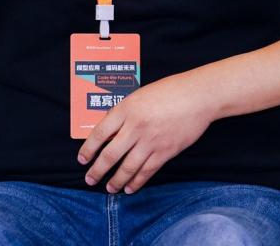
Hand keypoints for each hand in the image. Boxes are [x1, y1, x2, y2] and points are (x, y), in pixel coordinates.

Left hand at [76, 71, 215, 194]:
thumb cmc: (169, 91)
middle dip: (98, 170)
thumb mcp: (139, 96)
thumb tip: (109, 132)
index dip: (88, 149)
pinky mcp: (165, 152)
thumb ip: (124, 113)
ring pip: (127, 167)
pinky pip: (147, 171)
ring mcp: (150, 141)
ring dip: (116, 180)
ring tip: (109, 188)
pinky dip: (137, 182)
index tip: (82, 159)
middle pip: (110, 154)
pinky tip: (130, 188)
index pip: (100, 133)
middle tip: (90, 180)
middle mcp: (135, 127)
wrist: (197, 97)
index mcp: (126, 109)